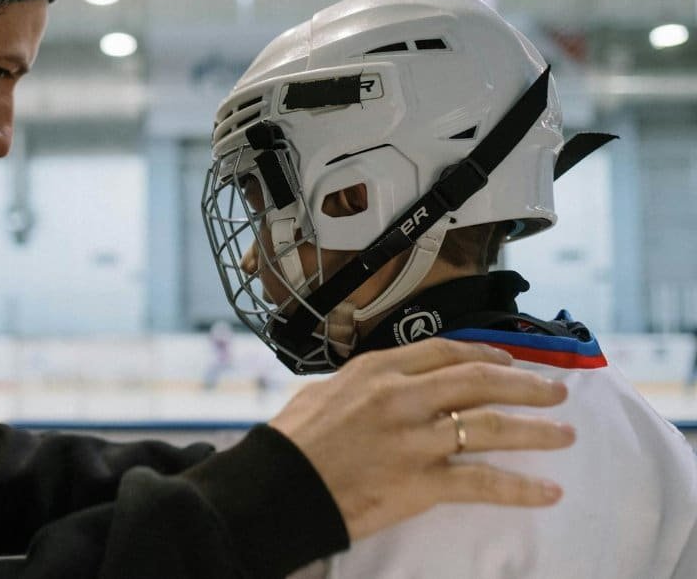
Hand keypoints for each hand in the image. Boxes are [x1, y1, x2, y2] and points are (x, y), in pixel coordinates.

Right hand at [267, 338, 574, 541]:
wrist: (279, 487)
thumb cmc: (292, 442)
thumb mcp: (320, 393)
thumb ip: (358, 384)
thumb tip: (380, 384)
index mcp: (377, 372)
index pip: (444, 352)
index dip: (484, 355)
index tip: (508, 361)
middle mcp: (402, 398)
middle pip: (479, 380)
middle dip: (525, 385)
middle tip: (555, 391)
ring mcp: (414, 439)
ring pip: (490, 426)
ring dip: (535, 430)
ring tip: (565, 434)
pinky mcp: (420, 482)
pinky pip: (481, 482)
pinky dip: (520, 488)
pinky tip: (547, 492)